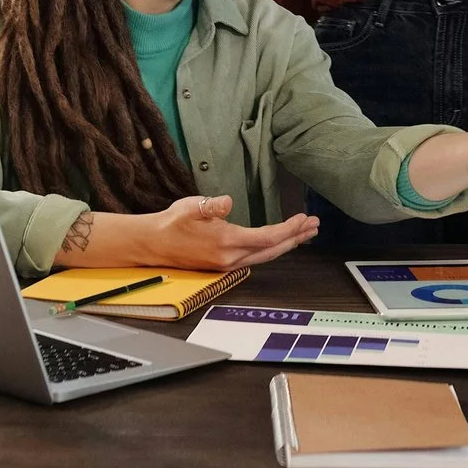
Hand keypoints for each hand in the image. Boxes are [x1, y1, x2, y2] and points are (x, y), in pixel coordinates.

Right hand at [129, 195, 318, 271]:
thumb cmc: (172, 222)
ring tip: (305, 232)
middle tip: (315, 225)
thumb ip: (210, 206)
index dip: (288, 229)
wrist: (153, 243)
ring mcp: (227, 264)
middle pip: (272, 250)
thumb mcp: (190, 207)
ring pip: (265, 255)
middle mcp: (230, 257)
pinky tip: (280, 241)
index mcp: (226, 241)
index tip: (304, 219)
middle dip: (295, 238)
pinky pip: (255, 257)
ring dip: (287, 243)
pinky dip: (272, 248)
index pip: (267, 238)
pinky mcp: (224, 265)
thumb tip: (226, 202)